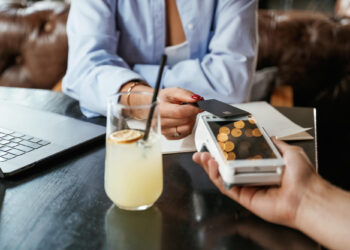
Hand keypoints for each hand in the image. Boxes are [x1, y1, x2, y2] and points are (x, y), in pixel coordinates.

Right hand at [159, 87, 202, 139]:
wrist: (152, 107)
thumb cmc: (162, 99)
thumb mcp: (172, 92)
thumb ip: (185, 94)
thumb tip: (197, 99)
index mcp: (159, 110)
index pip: (180, 112)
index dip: (193, 109)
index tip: (201, 106)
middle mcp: (160, 123)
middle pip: (185, 121)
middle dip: (193, 113)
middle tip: (192, 107)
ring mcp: (164, 131)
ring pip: (187, 128)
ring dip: (192, 120)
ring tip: (188, 113)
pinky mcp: (168, 136)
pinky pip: (186, 133)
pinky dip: (188, 126)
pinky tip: (184, 120)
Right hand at [192, 137, 317, 227]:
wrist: (307, 197)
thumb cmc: (302, 177)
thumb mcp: (289, 152)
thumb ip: (275, 144)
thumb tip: (269, 136)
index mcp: (260, 165)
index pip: (237, 156)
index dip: (225, 149)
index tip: (216, 140)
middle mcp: (251, 176)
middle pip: (225, 166)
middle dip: (212, 157)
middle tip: (203, 148)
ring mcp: (246, 187)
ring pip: (222, 176)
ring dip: (209, 165)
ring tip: (203, 155)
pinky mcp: (243, 197)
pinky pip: (226, 186)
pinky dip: (216, 176)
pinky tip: (212, 165)